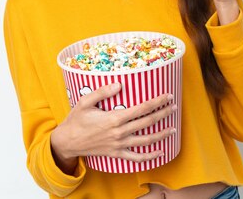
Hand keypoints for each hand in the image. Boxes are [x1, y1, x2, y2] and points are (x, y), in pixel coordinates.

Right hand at [50, 83, 175, 173]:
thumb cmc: (76, 120)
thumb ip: (102, 92)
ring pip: (146, 141)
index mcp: (114, 118)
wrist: (67, 142)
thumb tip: (119, 84)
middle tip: (174, 107)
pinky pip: (136, 158)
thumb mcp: (85, 102)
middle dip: (163, 114)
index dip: (157, 102)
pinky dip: (150, 156)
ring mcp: (119, 145)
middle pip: (148, 122)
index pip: (142, 109)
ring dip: (161, 134)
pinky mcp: (116, 154)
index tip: (167, 96)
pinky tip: (160, 152)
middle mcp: (119, 132)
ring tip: (173, 128)